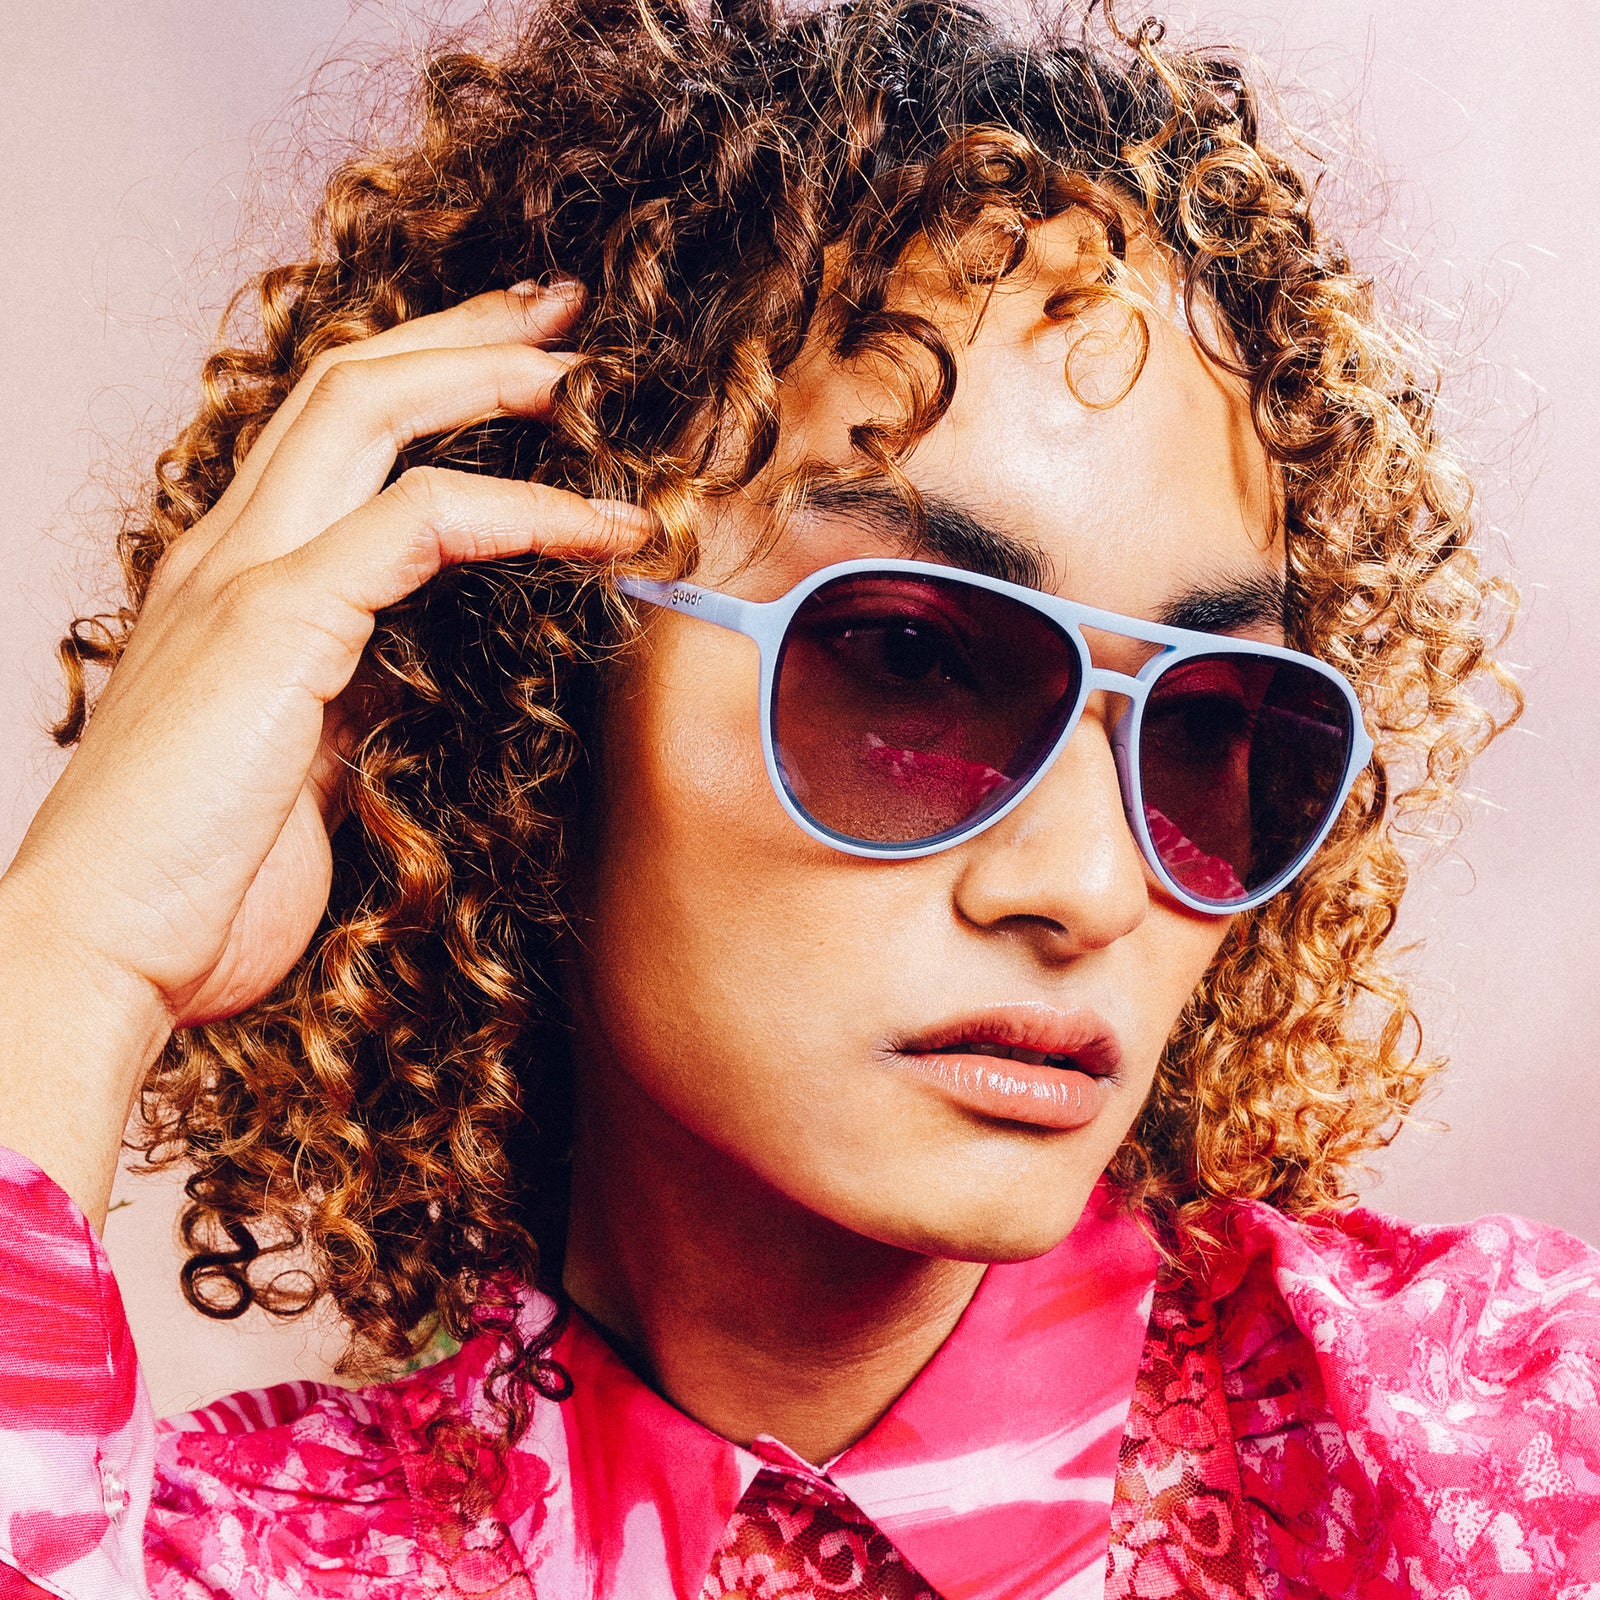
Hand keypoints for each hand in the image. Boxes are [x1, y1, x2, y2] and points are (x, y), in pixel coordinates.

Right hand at [0, 282, 648, 1221]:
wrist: (104, 955)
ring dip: (491, 376)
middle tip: (563, 308)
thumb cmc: (196, 881)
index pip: (330, 432)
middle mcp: (228, 554)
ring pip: (368, 409)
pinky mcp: (273, 624)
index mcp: (232, 580)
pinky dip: (526, 510)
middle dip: (463, 332)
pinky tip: (608, 527)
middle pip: (348, 383)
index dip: (427, 377)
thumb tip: (409, 678)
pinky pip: (419, 523)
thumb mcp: (294, 764)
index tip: (521, 364)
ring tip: (586, 370)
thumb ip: (343, 697)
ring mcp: (243, 577)